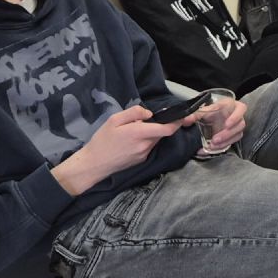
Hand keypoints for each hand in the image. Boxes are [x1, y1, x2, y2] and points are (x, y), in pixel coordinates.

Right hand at [52, 105, 180, 195]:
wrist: (94, 164)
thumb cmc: (102, 140)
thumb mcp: (114, 120)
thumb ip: (134, 113)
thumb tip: (149, 113)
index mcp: (139, 134)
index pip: (167, 129)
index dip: (178, 122)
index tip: (184, 115)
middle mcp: (145, 146)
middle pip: (162, 133)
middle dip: (161, 125)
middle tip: (147, 119)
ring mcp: (144, 154)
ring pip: (156, 140)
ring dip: (152, 133)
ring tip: (135, 130)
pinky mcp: (142, 160)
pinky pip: (149, 147)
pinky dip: (146, 140)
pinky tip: (132, 140)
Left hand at [193, 98, 247, 150]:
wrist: (213, 116)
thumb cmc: (212, 110)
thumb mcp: (205, 110)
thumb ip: (196, 114)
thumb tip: (185, 120)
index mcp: (233, 106)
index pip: (240, 109)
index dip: (235, 117)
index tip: (226, 124)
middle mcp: (238, 117)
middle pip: (240, 125)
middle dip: (227, 133)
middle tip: (215, 139)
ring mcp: (237, 127)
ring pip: (237, 135)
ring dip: (225, 141)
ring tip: (212, 145)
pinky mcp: (233, 136)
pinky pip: (231, 143)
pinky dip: (221, 147)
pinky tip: (210, 149)